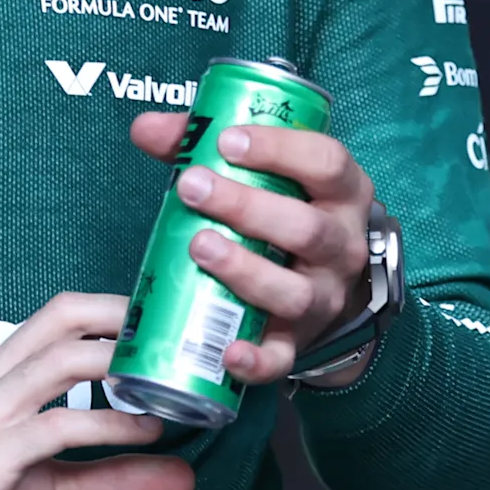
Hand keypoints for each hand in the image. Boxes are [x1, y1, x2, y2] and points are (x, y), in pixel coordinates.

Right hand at [0, 292, 192, 489]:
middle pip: (66, 318)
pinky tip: (147, 435)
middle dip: (131, 318)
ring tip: (179, 382)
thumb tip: (185, 477)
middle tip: (186, 338)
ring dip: (128, 366)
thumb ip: (113, 479)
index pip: (62, 315)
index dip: (119, 308)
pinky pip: (57, 427)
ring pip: (65, 361)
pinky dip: (111, 426)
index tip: (173, 324)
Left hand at [126, 113, 379, 388]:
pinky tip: (226, 351)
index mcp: (343, 193)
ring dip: (245, 270)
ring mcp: (324, 297)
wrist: (324, 282)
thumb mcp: (267, 171)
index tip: (227, 141)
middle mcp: (342, 246)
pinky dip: (256, 360)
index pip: (328, 163)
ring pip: (293, 291)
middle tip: (193, 187)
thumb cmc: (286, 209)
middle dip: (247, 207)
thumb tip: (146, 129)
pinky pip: (282, 357)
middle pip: (306, 228)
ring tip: (199, 247)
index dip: (280, 149)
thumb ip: (206, 144)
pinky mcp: (298, 340)